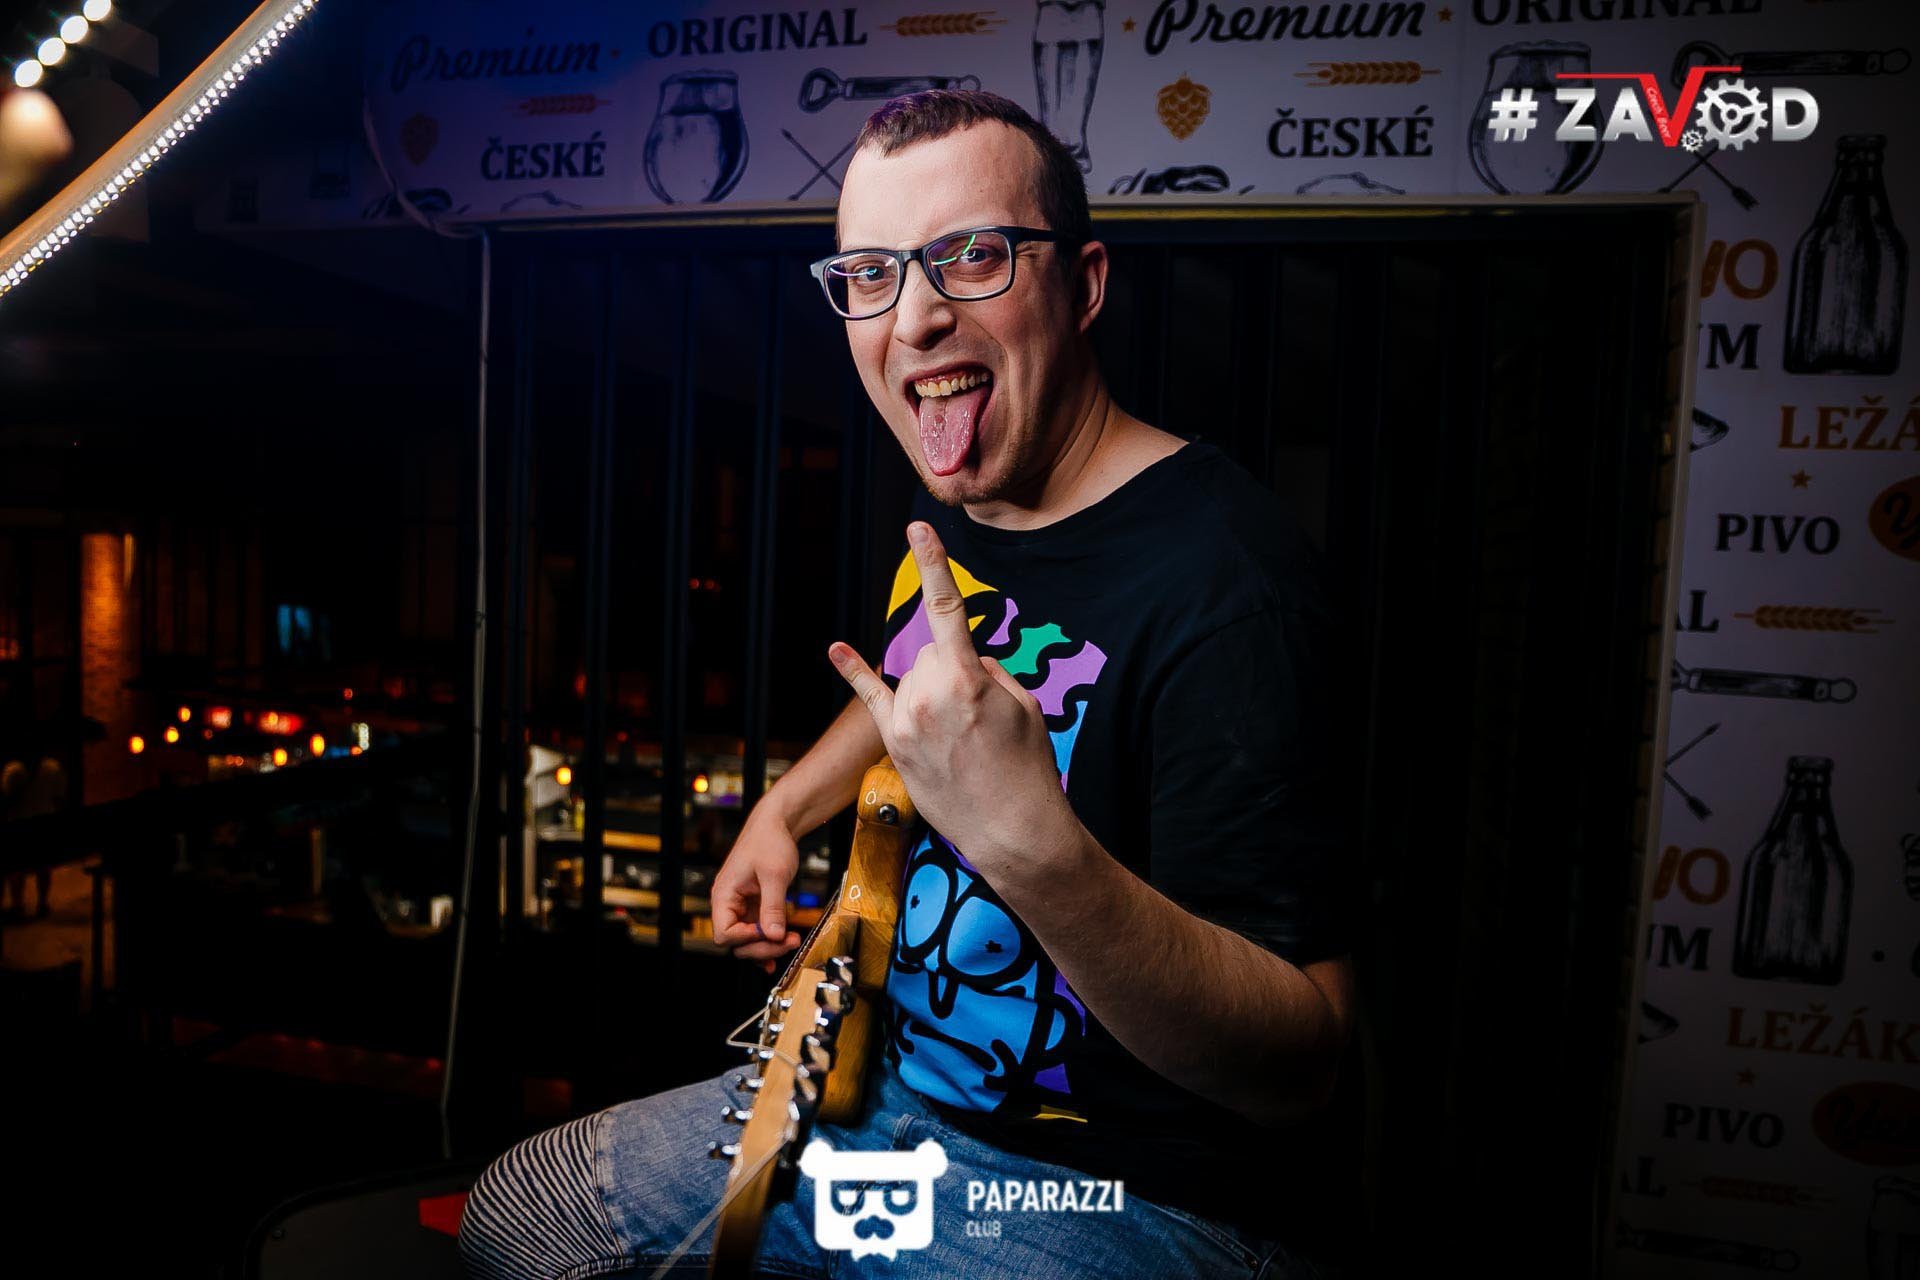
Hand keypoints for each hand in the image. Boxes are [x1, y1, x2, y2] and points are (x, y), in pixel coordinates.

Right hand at [710, 801, 804, 974]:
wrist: (775, 825)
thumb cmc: (769, 841)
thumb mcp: (774, 875)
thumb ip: (772, 907)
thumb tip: (774, 936)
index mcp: (724, 895)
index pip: (724, 934)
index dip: (747, 939)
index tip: (770, 933)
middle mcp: (728, 904)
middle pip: (736, 942)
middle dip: (762, 946)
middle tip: (789, 941)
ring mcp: (741, 906)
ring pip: (748, 940)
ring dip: (768, 945)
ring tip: (791, 940)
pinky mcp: (754, 906)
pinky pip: (757, 931)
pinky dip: (768, 941)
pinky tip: (780, 947)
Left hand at [827, 521, 1076, 875]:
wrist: (1011, 830)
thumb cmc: (1027, 766)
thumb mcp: (1024, 706)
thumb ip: (990, 672)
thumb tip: (965, 663)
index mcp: (968, 678)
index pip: (947, 608)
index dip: (933, 564)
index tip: (918, 529)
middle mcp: (929, 694)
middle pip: (934, 654)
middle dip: (956, 671)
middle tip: (982, 718)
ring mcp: (907, 720)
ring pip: (915, 677)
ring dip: (936, 692)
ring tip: (962, 737)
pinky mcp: (895, 743)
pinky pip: (871, 697)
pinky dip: (854, 670)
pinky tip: (836, 648)